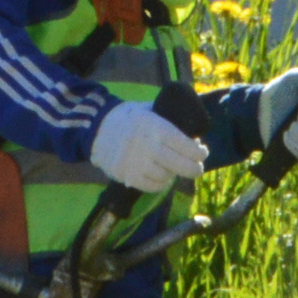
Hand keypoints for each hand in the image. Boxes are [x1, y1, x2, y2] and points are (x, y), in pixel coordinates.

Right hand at [89, 99, 205, 192]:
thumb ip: (169, 120)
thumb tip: (196, 133)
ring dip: (173, 174)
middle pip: (183, 166)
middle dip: (195, 169)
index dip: (200, 153)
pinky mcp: (127, 175)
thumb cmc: (128, 118)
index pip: (188, 147)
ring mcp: (136, 162)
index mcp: (155, 126)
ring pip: (167, 177)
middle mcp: (147, 145)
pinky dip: (160, 184)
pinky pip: (153, 187)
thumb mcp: (148, 110)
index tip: (202, 153)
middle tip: (197, 168)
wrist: (95, 128)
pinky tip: (160, 176)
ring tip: (171, 167)